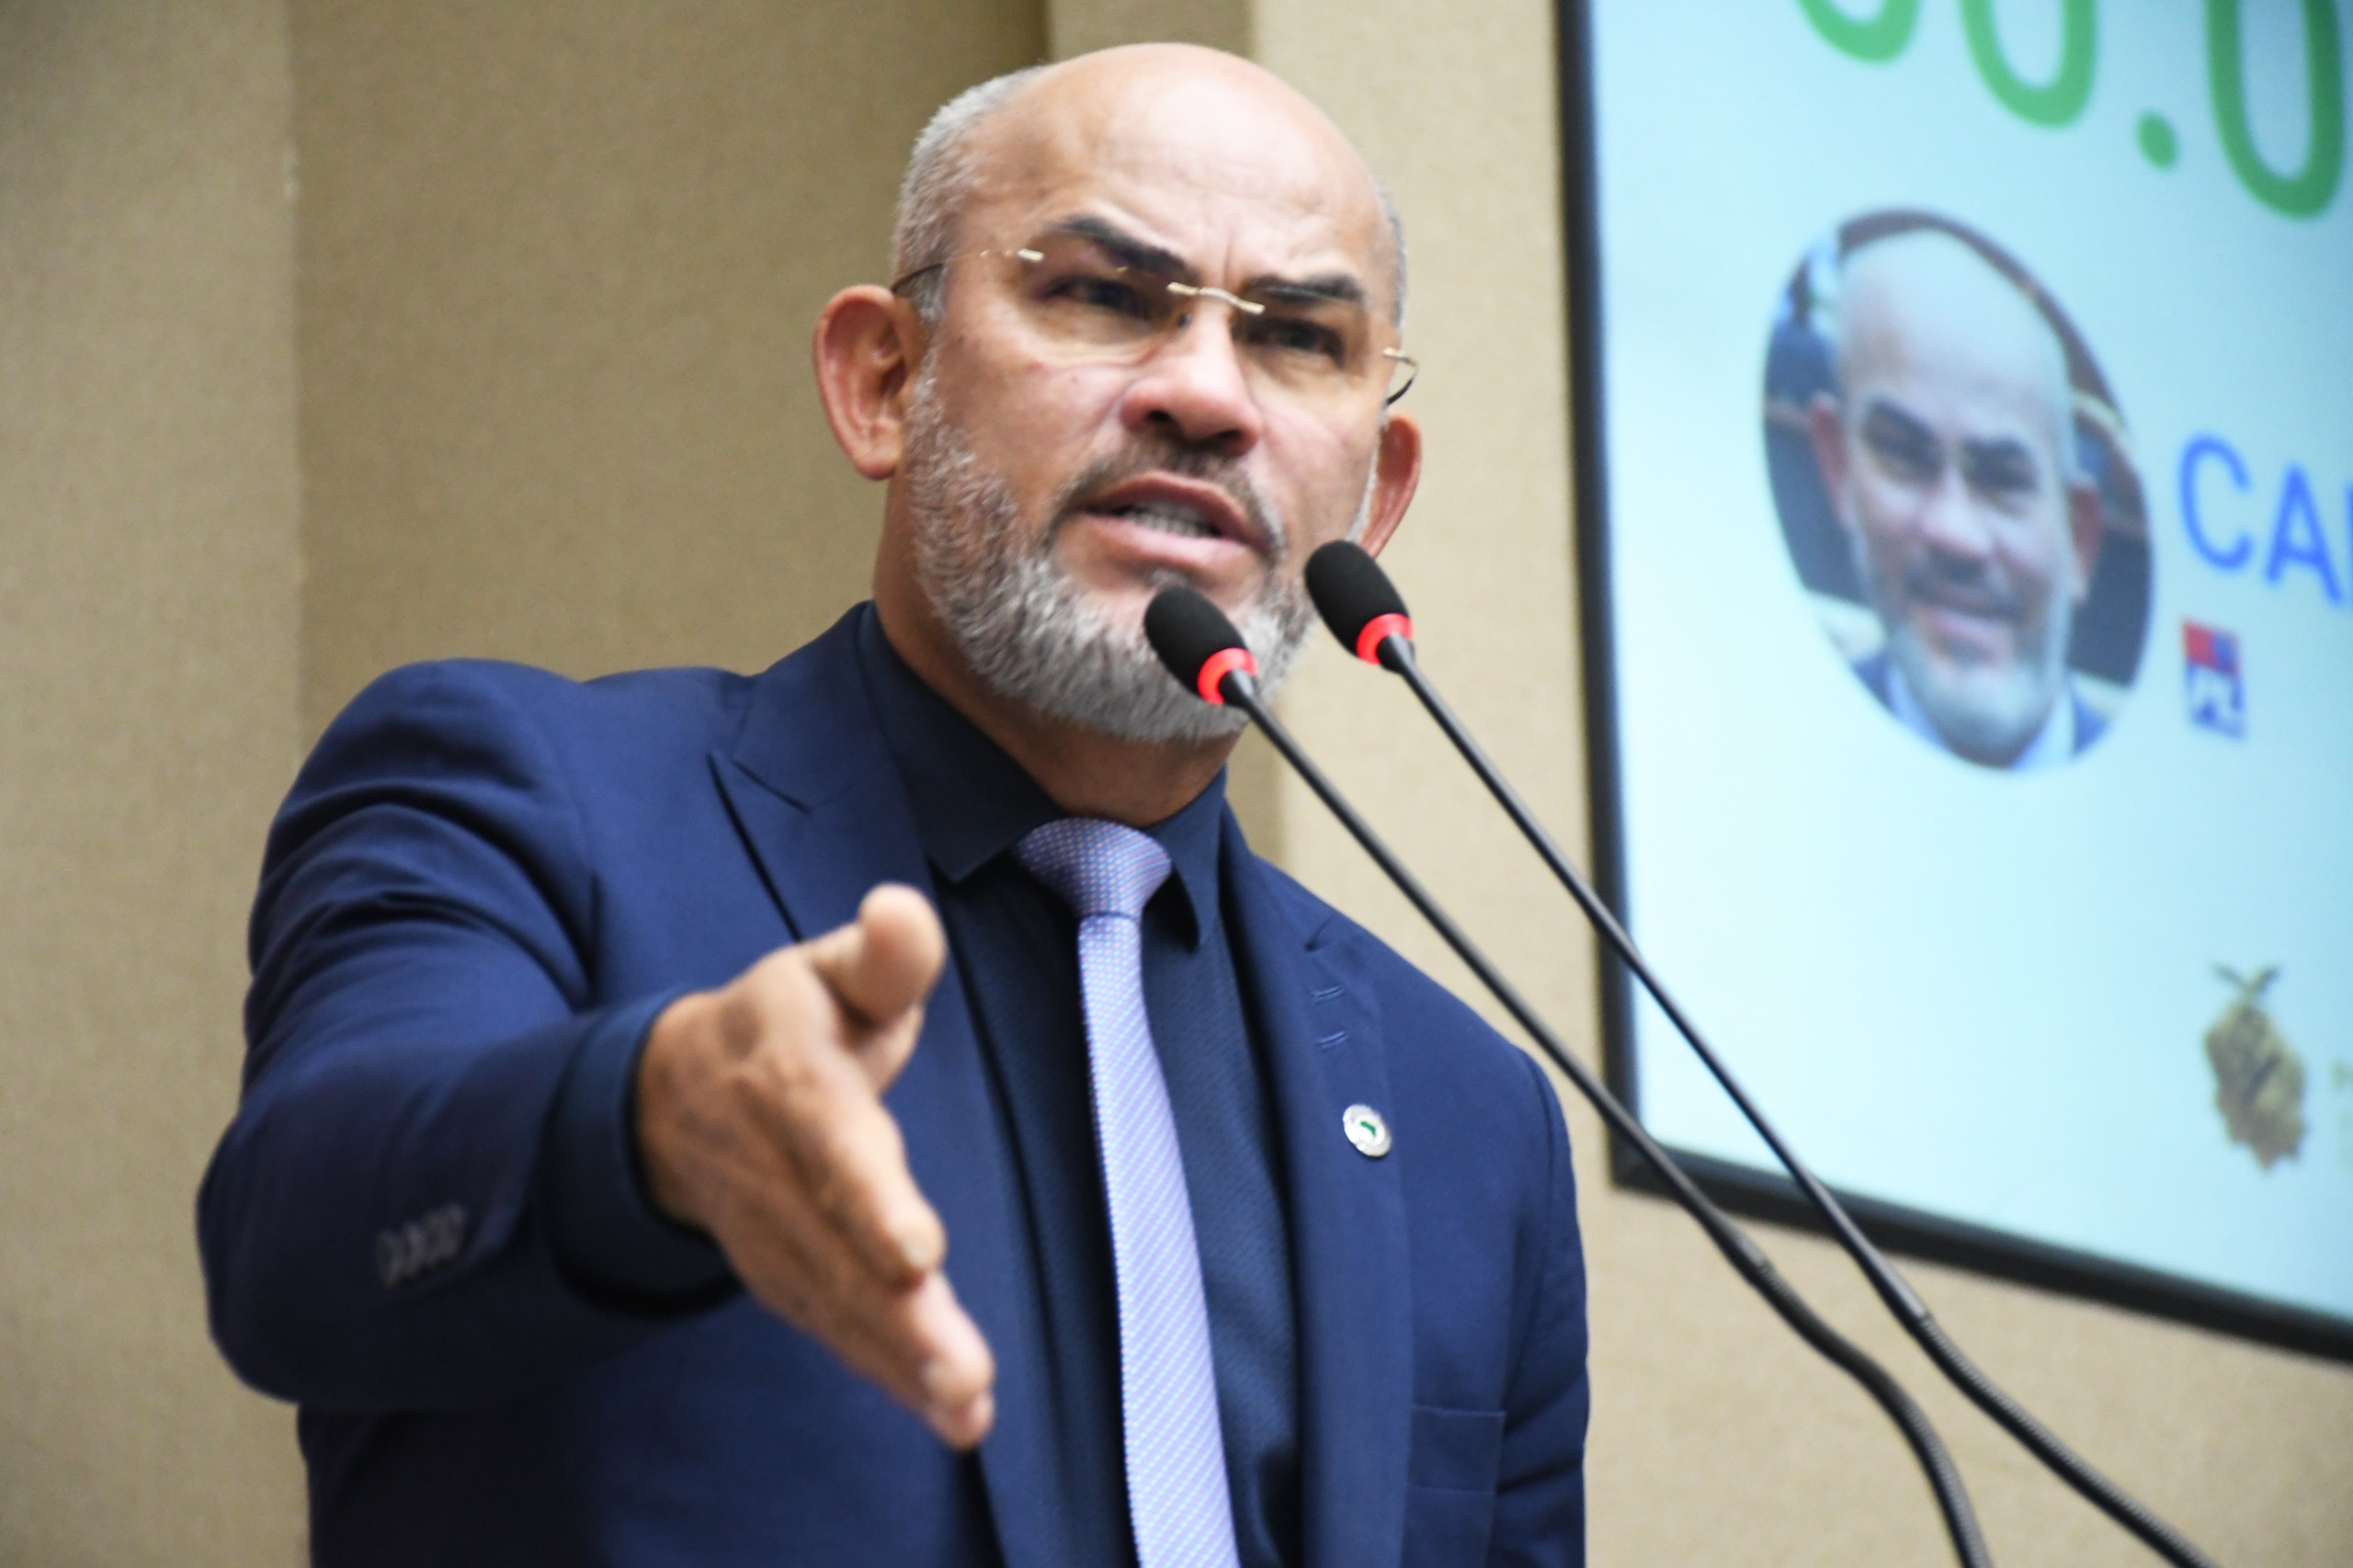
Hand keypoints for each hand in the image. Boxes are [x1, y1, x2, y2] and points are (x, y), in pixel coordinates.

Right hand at [634, 884, 993, 1446]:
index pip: (831, 1145)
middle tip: (961, 1371)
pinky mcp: (794, 1280)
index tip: (916, 1253)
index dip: (870, 1201)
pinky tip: (953, 1415)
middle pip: (840, 1251)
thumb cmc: (789, 1025)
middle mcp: (782, 1175)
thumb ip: (884, 957)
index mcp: (794, 1085)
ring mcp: (781, 1239)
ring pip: (843, 1307)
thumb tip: (902, 911)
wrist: (677, 1099)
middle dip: (901, 1317)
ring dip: (904, 1362)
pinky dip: (893, 1377)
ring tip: (967, 1405)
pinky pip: (844, 1332)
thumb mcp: (829, 973)